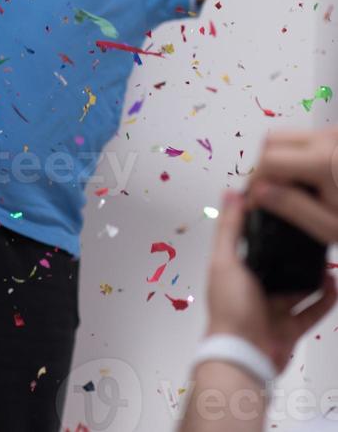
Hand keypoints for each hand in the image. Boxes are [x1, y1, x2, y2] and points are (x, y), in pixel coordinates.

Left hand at [205, 190, 336, 373]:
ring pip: (297, 286)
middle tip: (311, 234)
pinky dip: (324, 299)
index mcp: (234, 270)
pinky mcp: (290, 327)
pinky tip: (334, 284)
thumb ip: (229, 229)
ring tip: (326, 258)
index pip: (250, 241)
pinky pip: (311, 310)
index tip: (283, 208)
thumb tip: (231, 194)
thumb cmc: (229, 309)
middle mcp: (253, 287)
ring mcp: (272, 308)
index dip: (263, 225)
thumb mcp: (225, 260)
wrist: (243, 357)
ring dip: (313, 274)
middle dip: (293, 251)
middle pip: (277, 264)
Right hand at [246, 127, 337, 243]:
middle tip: (271, 194)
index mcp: (323, 161)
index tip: (257, 201)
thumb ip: (293, 209)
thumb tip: (260, 194)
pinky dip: (297, 156)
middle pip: (271, 140)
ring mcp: (334, 134)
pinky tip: (309, 180)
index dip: (256, 183)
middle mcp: (328, 139)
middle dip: (264, 167)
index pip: (268, 161)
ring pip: (286, 136)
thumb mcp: (331, 228)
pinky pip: (305, 139)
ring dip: (279, 159)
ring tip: (292, 188)